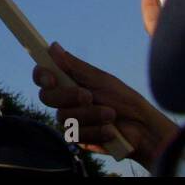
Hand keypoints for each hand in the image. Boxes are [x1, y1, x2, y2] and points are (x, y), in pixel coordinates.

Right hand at [33, 42, 177, 167]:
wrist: (143, 129)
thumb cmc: (124, 100)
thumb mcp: (100, 79)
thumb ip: (74, 66)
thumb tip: (52, 46)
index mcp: (68, 82)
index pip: (42, 76)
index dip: (41, 76)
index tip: (51, 80)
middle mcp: (65, 100)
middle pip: (46, 97)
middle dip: (68, 97)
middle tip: (89, 96)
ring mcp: (70, 120)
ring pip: (63, 117)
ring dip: (90, 115)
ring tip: (111, 115)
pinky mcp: (77, 138)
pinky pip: (75, 134)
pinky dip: (95, 131)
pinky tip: (110, 131)